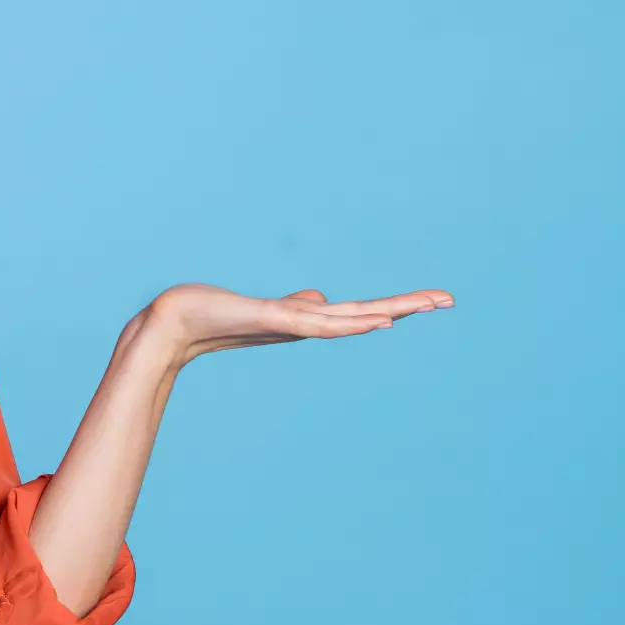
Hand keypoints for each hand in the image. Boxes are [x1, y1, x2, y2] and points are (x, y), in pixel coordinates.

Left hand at [143, 282, 454, 368]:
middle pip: (366, 315)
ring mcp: (290, 325)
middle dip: (407, 306)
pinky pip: (317, 321)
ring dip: (389, 311)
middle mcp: (305, 326)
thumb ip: (297, 306)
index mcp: (308, 320)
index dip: (397, 306)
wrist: (175, 323)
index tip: (432, 300)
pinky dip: (347, 322)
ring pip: (348, 319)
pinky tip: (376, 320)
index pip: (360, 312)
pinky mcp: (271, 319)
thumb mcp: (267, 308)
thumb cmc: (217, 315)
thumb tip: (322, 299)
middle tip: (449, 298)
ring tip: (425, 304)